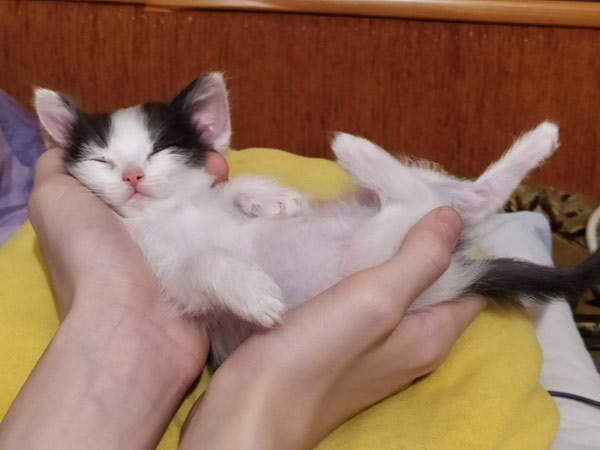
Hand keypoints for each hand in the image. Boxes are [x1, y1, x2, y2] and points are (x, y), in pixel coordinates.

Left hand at [0, 148, 225, 449]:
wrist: (133, 321)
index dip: (151, 145)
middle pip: (172, 179)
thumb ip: (60, 164)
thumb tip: (68, 137)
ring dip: (212, 177)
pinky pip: (225, 225)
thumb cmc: (92, 256)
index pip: (135, 167)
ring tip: (219, 167)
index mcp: (109, 212)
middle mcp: (145, 228)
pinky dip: (235, 206)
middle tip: (205, 153)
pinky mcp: (209, 263)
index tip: (166, 135)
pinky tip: (239, 194)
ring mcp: (180, 246)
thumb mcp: (53, 198)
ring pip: (201, 198)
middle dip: (189, 158)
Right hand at [179, 207, 485, 449]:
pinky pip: (363, 292)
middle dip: (419, 238)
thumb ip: (420, 259)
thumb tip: (454, 218)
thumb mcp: (377, 300)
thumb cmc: (319, 354)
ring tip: (371, 207)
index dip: (464, 242)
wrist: (254, 402)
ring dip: (385, 248)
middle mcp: (411, 339)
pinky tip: (341, 240)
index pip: (471, 283)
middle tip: (399, 196)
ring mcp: (375, 340)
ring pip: (394, 283)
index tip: (441, 200)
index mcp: (432, 334)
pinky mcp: (341, 336)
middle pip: (431, 280)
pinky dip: (359, 264)